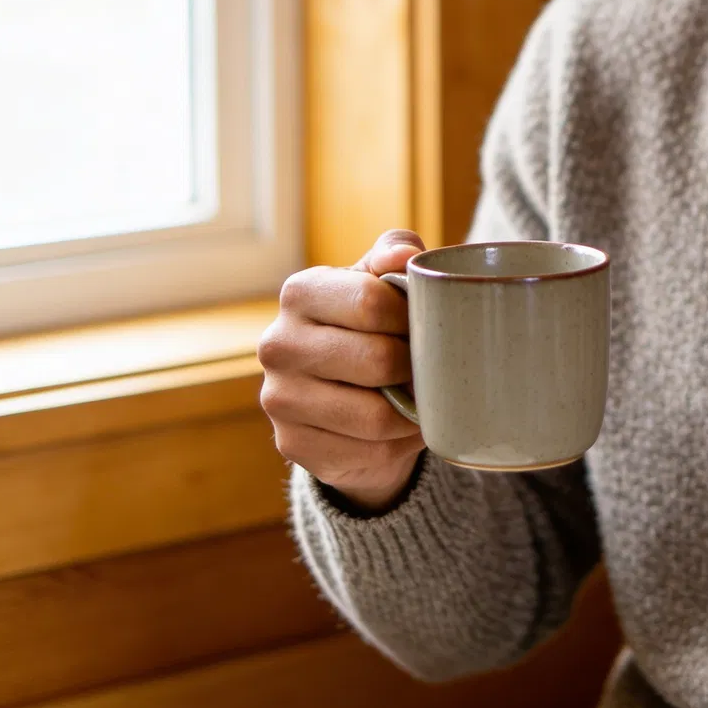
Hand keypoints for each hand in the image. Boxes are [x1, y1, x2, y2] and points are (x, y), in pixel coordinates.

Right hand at [259, 229, 426, 507]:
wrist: (343, 392)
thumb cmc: (372, 326)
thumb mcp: (382, 281)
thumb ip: (395, 254)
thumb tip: (406, 255)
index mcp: (300, 292)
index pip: (370, 302)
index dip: (411, 317)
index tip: (424, 323)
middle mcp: (277, 344)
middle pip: (376, 360)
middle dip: (415, 367)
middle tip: (429, 367)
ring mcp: (278, 398)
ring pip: (374, 416)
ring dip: (410, 411)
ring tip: (420, 397)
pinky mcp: (291, 445)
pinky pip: (367, 453)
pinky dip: (395, 445)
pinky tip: (398, 429)